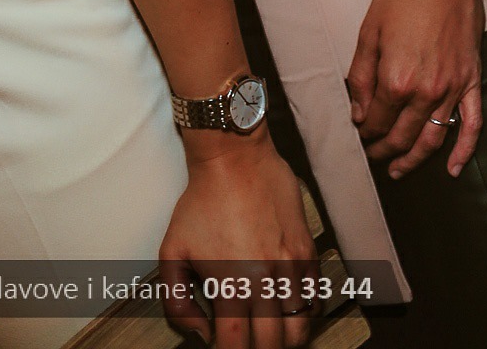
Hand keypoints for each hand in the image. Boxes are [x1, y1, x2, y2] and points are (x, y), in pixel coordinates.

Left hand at [158, 131, 317, 348]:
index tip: (225, 348)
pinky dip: (304, 314)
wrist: (234, 157)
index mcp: (230, 285)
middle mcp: (264, 280)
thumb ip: (177, 301)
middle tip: (247, 341)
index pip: (235, 347)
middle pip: (272, 345)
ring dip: (284, 339)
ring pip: (299, 329)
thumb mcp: (172, 250)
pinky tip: (288, 310)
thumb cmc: (201, 201)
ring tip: (269, 332)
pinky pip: (314, 299)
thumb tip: (200, 333)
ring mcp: (290, 266)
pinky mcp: (306, 250)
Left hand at [346, 0, 482, 180]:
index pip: (377, 121)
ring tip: (400, 170)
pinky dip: (464, 152)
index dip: (366, 132)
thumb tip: (359, 113)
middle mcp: (425, 91)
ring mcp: (452, 89)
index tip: (361, 134)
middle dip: (385, 151)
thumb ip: (362, 76)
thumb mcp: (370, 31)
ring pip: (433, 138)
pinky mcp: (472, 81)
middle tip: (375, 156)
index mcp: (396, 80)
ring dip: (415, 159)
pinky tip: (454, 170)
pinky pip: (472, 125)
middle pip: (402, 135)